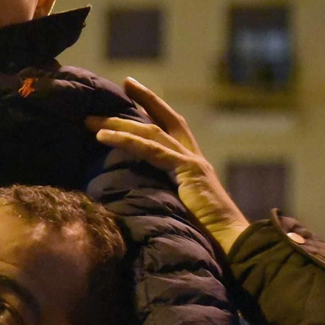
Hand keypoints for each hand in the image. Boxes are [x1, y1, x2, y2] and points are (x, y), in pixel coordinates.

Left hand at [87, 77, 249, 254]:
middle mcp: (194, 158)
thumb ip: (164, 197)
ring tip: (92, 120)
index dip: (156, 110)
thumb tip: (137, 199)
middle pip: (164, 120)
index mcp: (193, 166)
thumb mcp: (180, 210)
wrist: (232, 242)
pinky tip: (104, 136)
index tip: (137, 93)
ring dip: (119, 124)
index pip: (173, 129)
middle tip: (124, 82)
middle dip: (144, 99)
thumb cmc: (208, 235)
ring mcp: (192, 162)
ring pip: (152, 132)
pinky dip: (126, 140)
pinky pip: (151, 150)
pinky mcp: (188, 170)